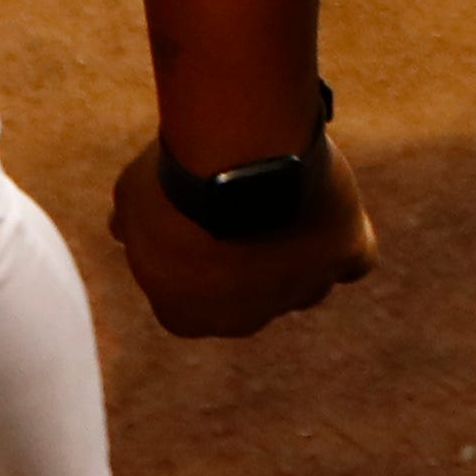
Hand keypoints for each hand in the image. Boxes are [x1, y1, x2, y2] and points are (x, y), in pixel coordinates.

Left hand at [104, 130, 375, 338]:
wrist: (235, 156)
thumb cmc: (173, 178)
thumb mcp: (132, 198)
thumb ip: (131, 221)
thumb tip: (121, 227)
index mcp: (185, 317)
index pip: (189, 299)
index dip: (193, 258)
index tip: (193, 220)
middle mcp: (246, 320)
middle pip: (251, 295)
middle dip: (246, 256)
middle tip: (240, 201)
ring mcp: (302, 291)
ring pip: (305, 278)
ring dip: (295, 245)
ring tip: (282, 189)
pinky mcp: (346, 256)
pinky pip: (354, 257)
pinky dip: (346, 236)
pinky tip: (332, 203)